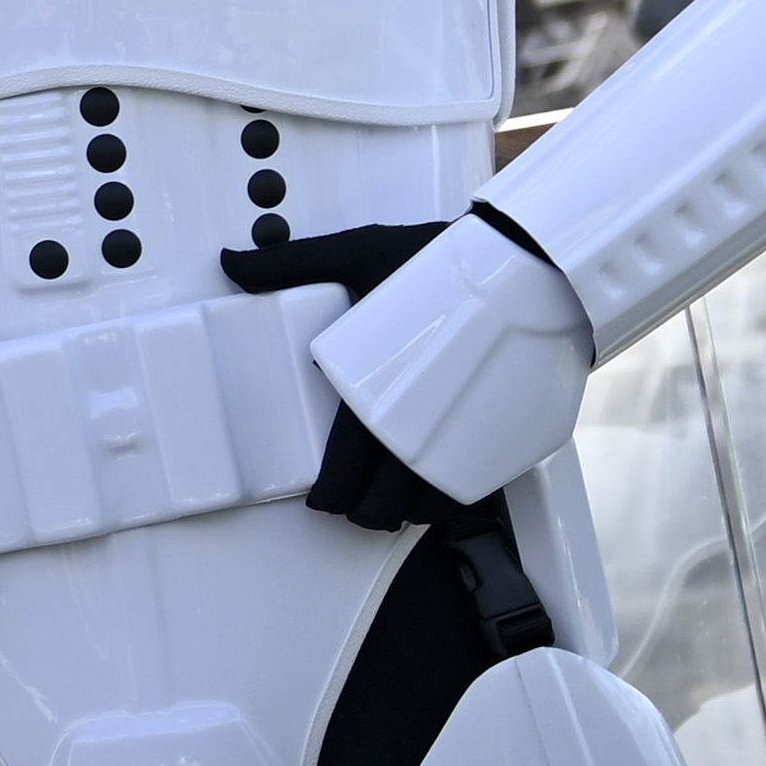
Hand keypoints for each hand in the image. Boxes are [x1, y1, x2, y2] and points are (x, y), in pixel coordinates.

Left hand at [242, 217, 594, 518]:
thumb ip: (290, 265)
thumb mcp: (358, 253)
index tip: (324, 497)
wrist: (533, 261)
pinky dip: (453, 499)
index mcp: (378, 392)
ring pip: (432, 504)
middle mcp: (423, 426)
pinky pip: (478, 489)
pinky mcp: (510, 438)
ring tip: (393, 506)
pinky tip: (439, 493)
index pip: (343, 467)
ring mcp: (471, 438)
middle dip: (365, 511)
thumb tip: (232, 264)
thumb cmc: (442, 258)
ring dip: (408, 511)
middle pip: (386, 500)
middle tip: (353, 505)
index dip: (330, 492)